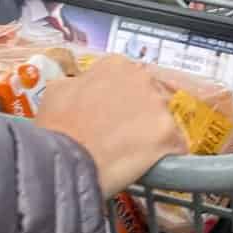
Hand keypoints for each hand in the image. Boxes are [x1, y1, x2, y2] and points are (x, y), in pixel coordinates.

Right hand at [31, 55, 188, 195]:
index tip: (115, 117)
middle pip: (152, 98)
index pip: (131, 80)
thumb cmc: (56, 129)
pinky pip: (177, 147)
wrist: (63, 161)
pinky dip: (168, 157)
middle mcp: (142, 79)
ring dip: (155, 136)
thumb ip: (80, 83)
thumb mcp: (57, 91)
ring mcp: (158, 106)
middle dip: (143, 116)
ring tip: (134, 155)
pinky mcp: (169, 134)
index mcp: (116, 65)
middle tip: (124, 137)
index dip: (123, 101)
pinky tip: (152, 167)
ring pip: (165, 122)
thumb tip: (84, 87)